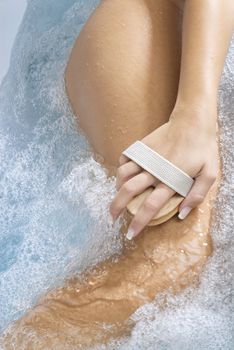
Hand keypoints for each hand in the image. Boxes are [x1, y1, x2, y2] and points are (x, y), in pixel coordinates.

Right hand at [109, 106, 218, 238]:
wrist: (193, 120)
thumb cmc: (203, 147)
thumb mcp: (209, 173)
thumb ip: (196, 195)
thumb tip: (182, 214)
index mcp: (170, 179)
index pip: (151, 206)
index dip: (139, 221)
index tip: (131, 233)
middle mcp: (154, 170)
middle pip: (129, 191)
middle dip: (117, 207)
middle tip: (112, 218)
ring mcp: (146, 157)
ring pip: (123, 174)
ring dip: (117, 188)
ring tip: (118, 197)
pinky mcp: (142, 146)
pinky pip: (125, 158)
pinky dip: (121, 168)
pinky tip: (123, 175)